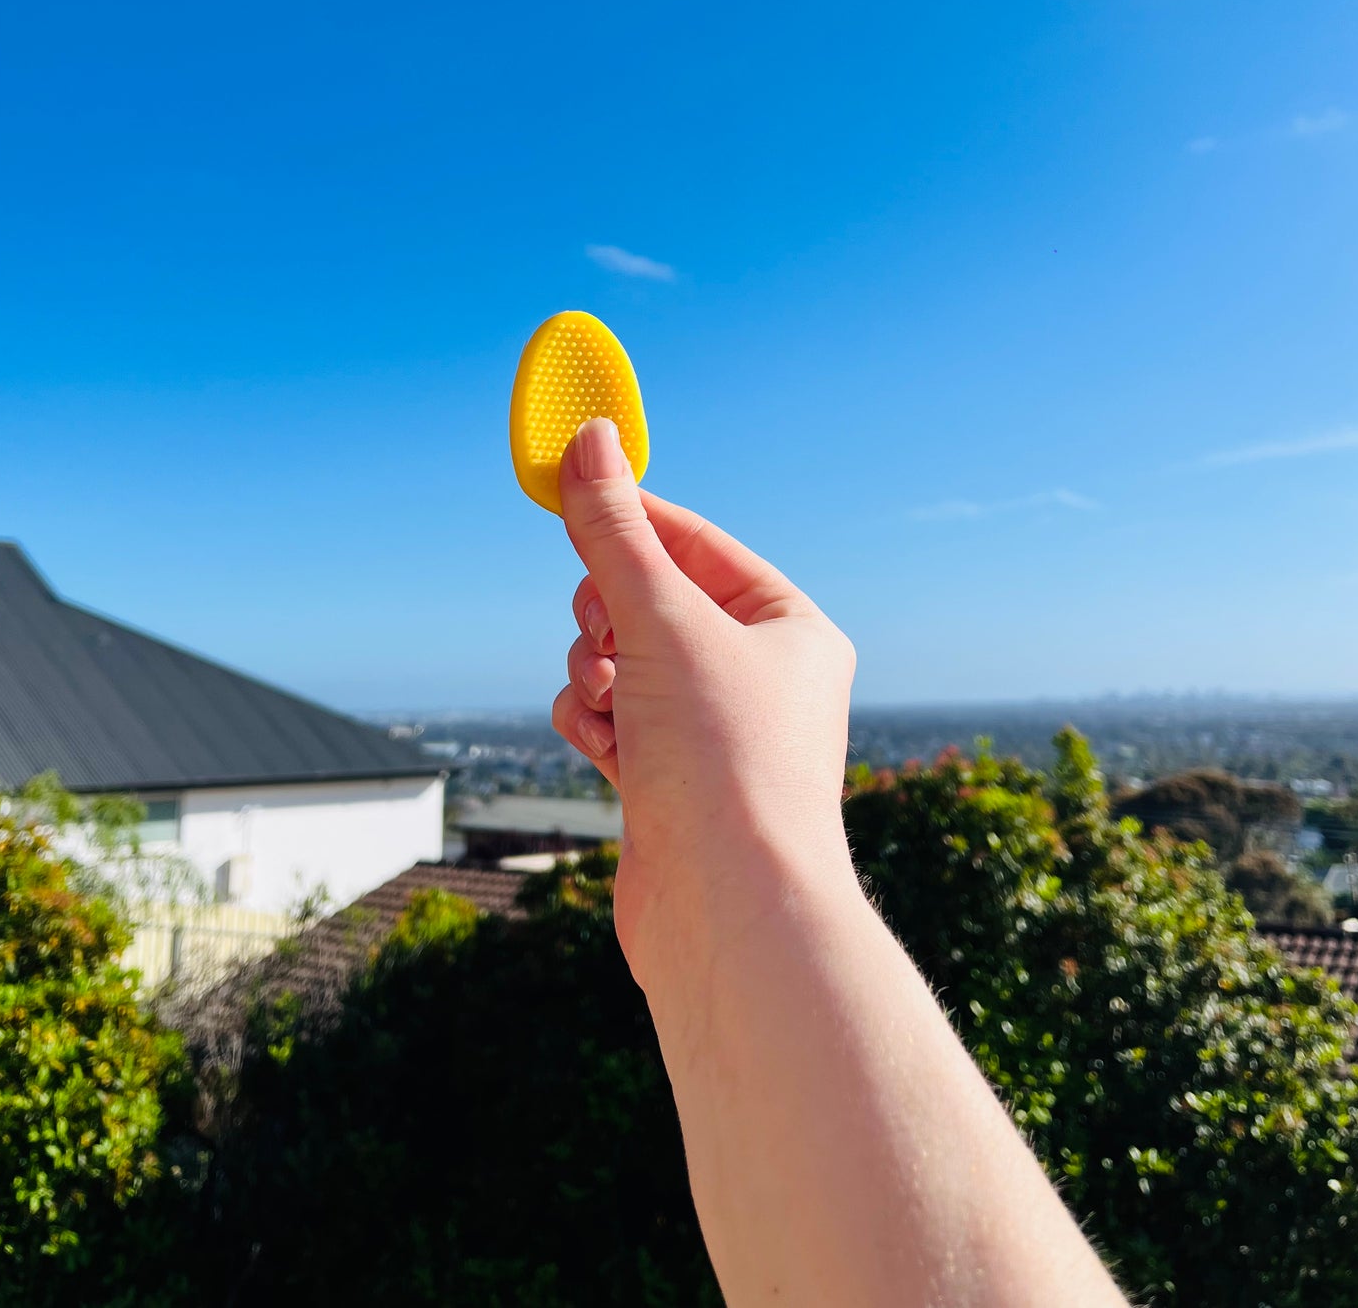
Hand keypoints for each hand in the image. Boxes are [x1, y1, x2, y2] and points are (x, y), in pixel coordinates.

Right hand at [549, 418, 856, 979]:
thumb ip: (613, 532)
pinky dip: (593, 725)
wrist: (730, 918)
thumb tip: (587, 440)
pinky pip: (612, 722)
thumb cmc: (723, 762)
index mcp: (789, 629)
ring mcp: (714, 736)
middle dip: (608, 613)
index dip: (631, 521)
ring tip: (610, 703)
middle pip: (651, 602)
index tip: (568, 496)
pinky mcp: (671, 787)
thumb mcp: (660, 621)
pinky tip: (601, 748)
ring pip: (622, 663)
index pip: (697, 544)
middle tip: (603, 633)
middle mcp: (760, 679)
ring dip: (595, 673)